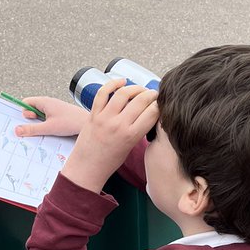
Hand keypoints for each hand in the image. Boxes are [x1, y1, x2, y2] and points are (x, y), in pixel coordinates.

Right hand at [13, 96, 88, 138]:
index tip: (27, 121)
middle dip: (31, 120)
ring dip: (39, 124)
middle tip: (37, 128)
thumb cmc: (70, 122)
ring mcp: (53, 109)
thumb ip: (31, 129)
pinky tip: (51, 131)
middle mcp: (48, 103)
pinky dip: (46, 125)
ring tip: (46, 130)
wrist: (87, 123)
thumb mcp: (48, 128)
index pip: (25, 103)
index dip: (23, 112)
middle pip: (31, 110)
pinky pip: (46, 118)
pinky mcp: (58, 115)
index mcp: (44, 102)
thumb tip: (17, 130)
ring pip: (39, 115)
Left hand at [61, 79, 158, 193]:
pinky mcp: (93, 114)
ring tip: (140, 89)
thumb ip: (139, 130)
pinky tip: (121, 81)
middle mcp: (119, 125)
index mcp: (131, 135)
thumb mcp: (131, 148)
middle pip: (141, 100)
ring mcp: (105, 118)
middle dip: (151, 94)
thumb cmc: (110, 161)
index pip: (153, 112)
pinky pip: (103, 93)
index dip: (160, 105)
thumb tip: (149, 113)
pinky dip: (112, 83)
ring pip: (123, 93)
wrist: (87, 168)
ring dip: (135, 88)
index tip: (162, 103)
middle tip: (154, 94)